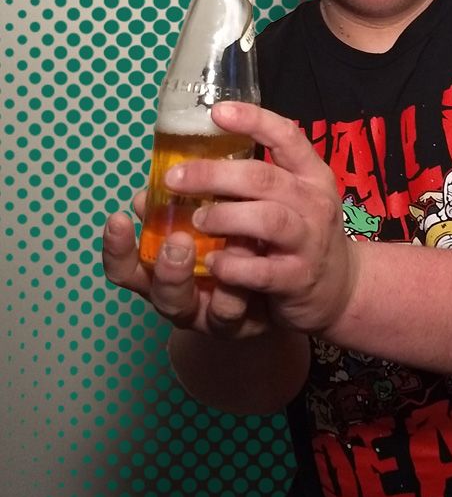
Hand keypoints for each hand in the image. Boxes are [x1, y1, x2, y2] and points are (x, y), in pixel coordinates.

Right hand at [102, 190, 271, 337]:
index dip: (117, 248)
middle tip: (175, 240)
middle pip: (155, 292)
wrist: (290, 282)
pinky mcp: (241, 323)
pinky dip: (231, 292)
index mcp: (169, 268)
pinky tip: (243, 266)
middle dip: (161, 266)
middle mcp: (182, 295)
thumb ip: (192, 197)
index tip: (118, 219)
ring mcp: (208, 314)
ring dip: (191, 279)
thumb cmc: (245, 241)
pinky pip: (229, 314)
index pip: (127, 265)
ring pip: (186, 307)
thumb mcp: (221, 213)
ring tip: (206, 254)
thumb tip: (166, 174)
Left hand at [155, 101, 359, 334]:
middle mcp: (315, 201)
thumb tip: (181, 169)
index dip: (254, 120)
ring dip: (225, 217)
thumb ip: (252, 181)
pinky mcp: (299, 277)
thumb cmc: (303, 232)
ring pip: (268, 219)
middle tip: (175, 177)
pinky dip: (234, 266)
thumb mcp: (292, 197)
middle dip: (215, 174)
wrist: (341, 287)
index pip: (287, 136)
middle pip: (265, 178)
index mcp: (311, 174)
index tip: (217, 111)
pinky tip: (213, 263)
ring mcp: (310, 240)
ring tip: (196, 220)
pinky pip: (263, 271)